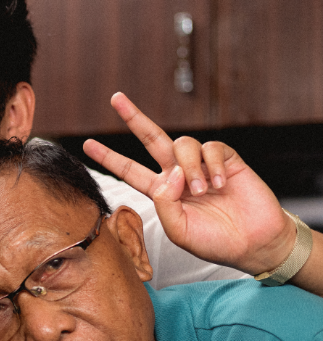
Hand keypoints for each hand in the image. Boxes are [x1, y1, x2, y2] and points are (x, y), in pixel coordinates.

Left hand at [83, 92, 292, 274]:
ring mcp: (201, 165)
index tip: (87, 145)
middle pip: (151, 138)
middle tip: (116, 98)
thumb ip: (165, 204)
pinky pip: (210, 148)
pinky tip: (221, 184)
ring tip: (203, 191)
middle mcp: (177, 174)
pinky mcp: (226, 159)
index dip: (109, 158)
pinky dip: (212, 165)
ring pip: (182, 145)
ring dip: (190, 168)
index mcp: (161, 192)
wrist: (252, 242)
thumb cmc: (214, 241)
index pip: (130, 170)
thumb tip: (168, 173)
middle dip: (134, 118)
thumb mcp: (179, 231)